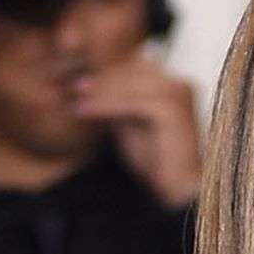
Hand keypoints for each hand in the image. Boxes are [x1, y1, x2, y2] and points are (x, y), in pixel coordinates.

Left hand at [72, 52, 201, 207]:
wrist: (179, 187)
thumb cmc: (156, 160)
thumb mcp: (130, 123)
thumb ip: (117, 102)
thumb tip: (88, 82)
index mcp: (174, 84)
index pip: (134, 66)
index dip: (107, 72)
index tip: (80, 81)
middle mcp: (180, 83)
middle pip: (131, 69)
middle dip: (101, 77)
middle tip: (73, 85)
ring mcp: (178, 94)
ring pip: (129, 82)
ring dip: (100, 89)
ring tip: (74, 95)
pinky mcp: (172, 109)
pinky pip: (130, 101)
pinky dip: (105, 104)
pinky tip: (84, 110)